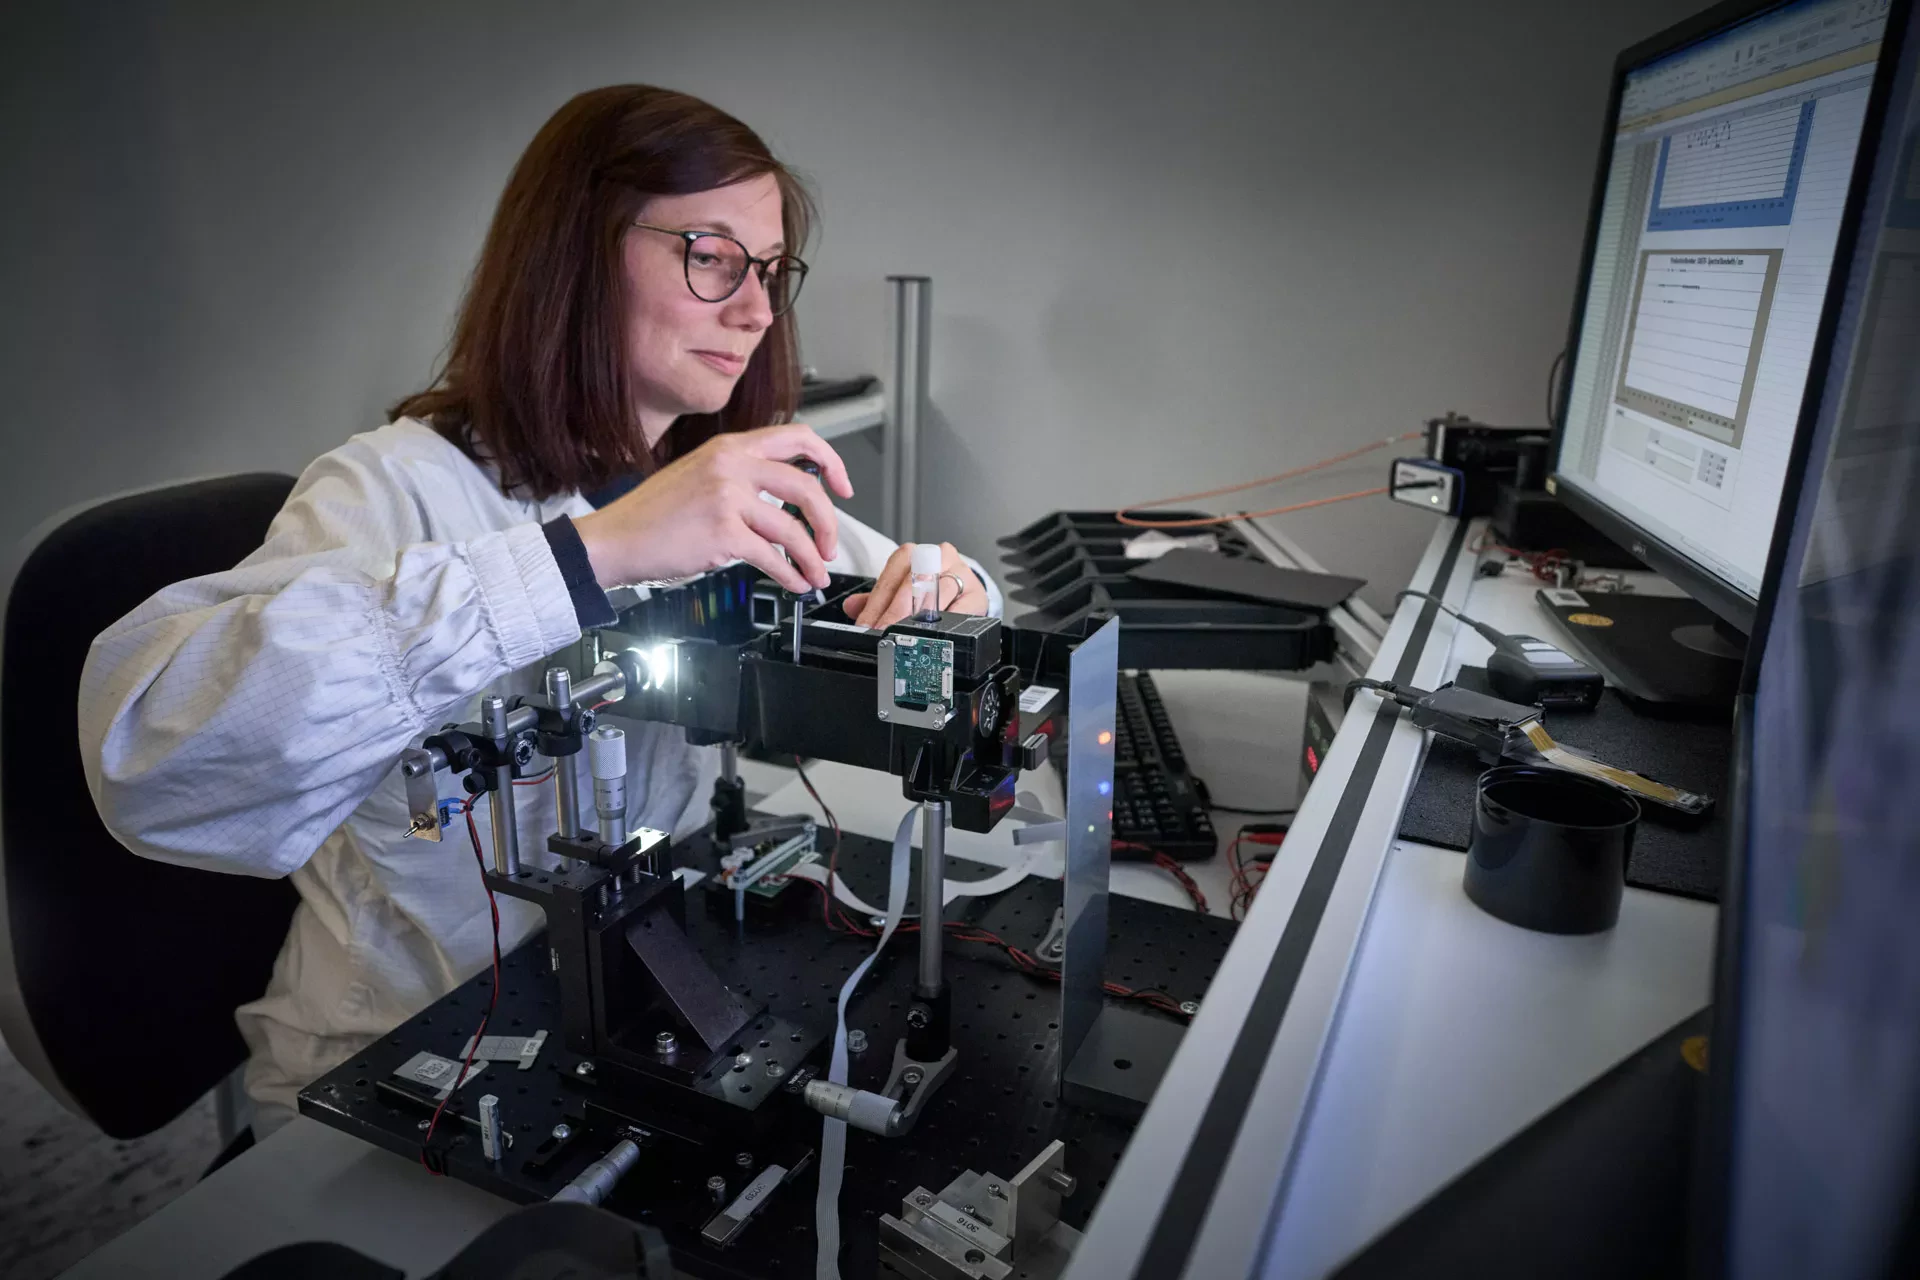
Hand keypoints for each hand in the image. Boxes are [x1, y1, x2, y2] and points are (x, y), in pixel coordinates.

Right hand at [571, 424, 851, 594]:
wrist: (615, 538)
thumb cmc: (653, 515)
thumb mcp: (699, 474)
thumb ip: (741, 476)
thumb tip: (787, 496)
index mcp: (729, 447)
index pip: (797, 437)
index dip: (830, 461)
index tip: (843, 486)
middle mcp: (730, 465)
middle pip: (806, 486)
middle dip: (828, 522)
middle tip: (830, 544)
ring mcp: (727, 498)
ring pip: (793, 528)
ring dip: (811, 558)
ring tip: (815, 574)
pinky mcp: (723, 533)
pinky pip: (773, 557)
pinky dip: (790, 575)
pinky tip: (794, 584)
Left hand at [843, 542, 988, 627]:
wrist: (967, 592)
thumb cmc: (931, 589)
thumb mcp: (900, 591)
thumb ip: (875, 599)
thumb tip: (851, 607)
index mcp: (913, 554)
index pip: (890, 577)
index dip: (876, 604)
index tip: (866, 625)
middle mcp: (936, 556)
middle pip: (912, 584)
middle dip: (895, 613)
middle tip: (883, 632)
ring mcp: (959, 572)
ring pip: (937, 593)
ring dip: (919, 617)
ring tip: (906, 634)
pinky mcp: (976, 592)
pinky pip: (961, 608)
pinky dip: (947, 622)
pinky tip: (935, 633)